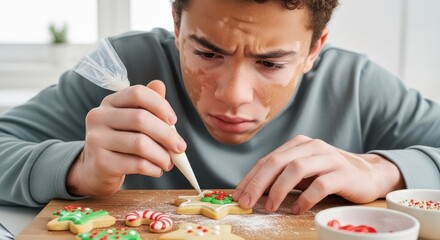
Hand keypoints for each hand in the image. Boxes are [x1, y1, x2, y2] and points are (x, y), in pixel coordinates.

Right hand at [66, 80, 186, 195]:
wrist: (96, 169)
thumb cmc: (121, 141)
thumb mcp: (132, 120)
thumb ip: (148, 104)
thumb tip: (160, 85)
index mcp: (110, 102)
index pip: (138, 93)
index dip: (160, 105)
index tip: (173, 120)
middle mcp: (99, 117)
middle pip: (141, 119)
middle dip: (167, 134)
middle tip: (180, 147)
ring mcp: (97, 139)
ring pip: (140, 144)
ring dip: (162, 155)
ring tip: (169, 162)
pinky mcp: (101, 162)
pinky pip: (136, 164)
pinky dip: (153, 168)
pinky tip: (157, 170)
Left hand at [232, 135, 403, 213]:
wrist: (368, 174)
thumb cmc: (328, 174)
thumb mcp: (303, 172)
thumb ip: (281, 176)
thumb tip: (253, 191)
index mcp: (298, 144)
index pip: (268, 160)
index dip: (251, 177)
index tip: (238, 194)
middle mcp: (312, 146)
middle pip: (278, 162)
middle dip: (258, 183)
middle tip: (246, 201)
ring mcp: (328, 158)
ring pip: (297, 168)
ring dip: (279, 189)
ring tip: (269, 206)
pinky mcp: (343, 173)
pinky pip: (321, 184)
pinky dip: (305, 198)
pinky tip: (296, 209)